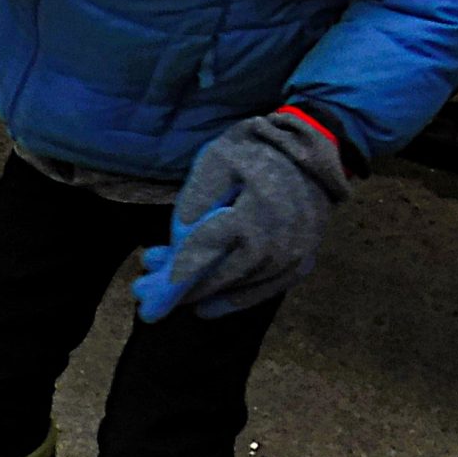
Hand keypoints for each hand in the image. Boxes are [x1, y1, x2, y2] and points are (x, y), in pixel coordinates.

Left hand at [131, 108, 351, 321]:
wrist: (311, 149)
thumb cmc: (256, 151)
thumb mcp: (218, 161)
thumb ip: (197, 199)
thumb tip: (179, 237)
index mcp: (256, 212)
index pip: (209, 248)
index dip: (177, 270)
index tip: (147, 289)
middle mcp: (280, 240)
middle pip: (226, 273)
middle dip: (185, 289)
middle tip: (147, 298)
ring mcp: (296, 254)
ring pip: (246, 286)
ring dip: (208, 296)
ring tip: (173, 301)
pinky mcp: (304, 259)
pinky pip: (270, 288)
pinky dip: (238, 300)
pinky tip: (210, 307)